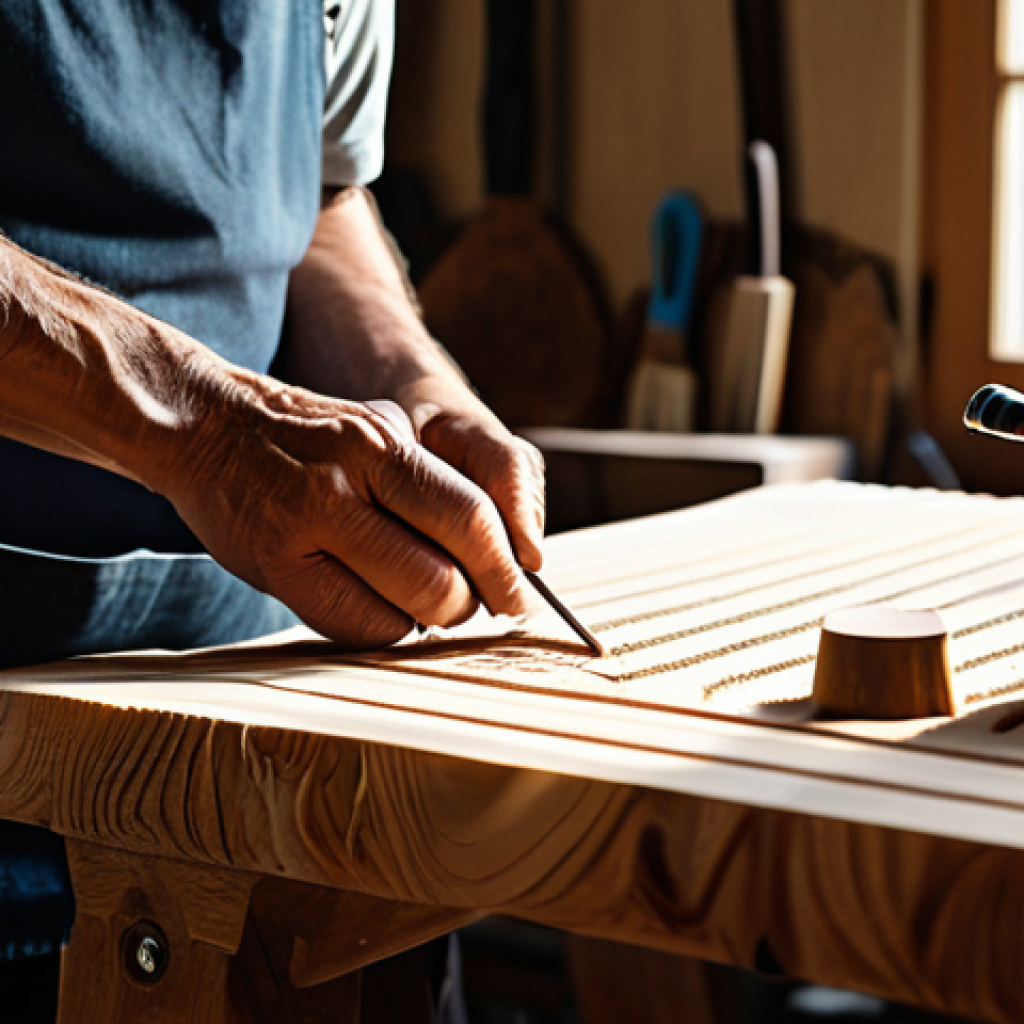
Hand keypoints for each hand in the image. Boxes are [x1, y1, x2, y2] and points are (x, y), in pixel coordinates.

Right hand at [161, 373, 530, 648]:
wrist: (206, 426)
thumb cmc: (306, 439)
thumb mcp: (373, 431)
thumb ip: (430, 483)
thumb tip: (499, 549)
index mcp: (381, 443)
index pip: (470, 516)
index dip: (504, 566)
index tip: (519, 589)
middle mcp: (346, 482)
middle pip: (444, 573)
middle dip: (475, 602)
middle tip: (478, 605)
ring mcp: (306, 527)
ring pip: (406, 606)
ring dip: (432, 619)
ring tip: (427, 605)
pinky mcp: (276, 568)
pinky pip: (358, 626)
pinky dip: (386, 629)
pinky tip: (381, 609)